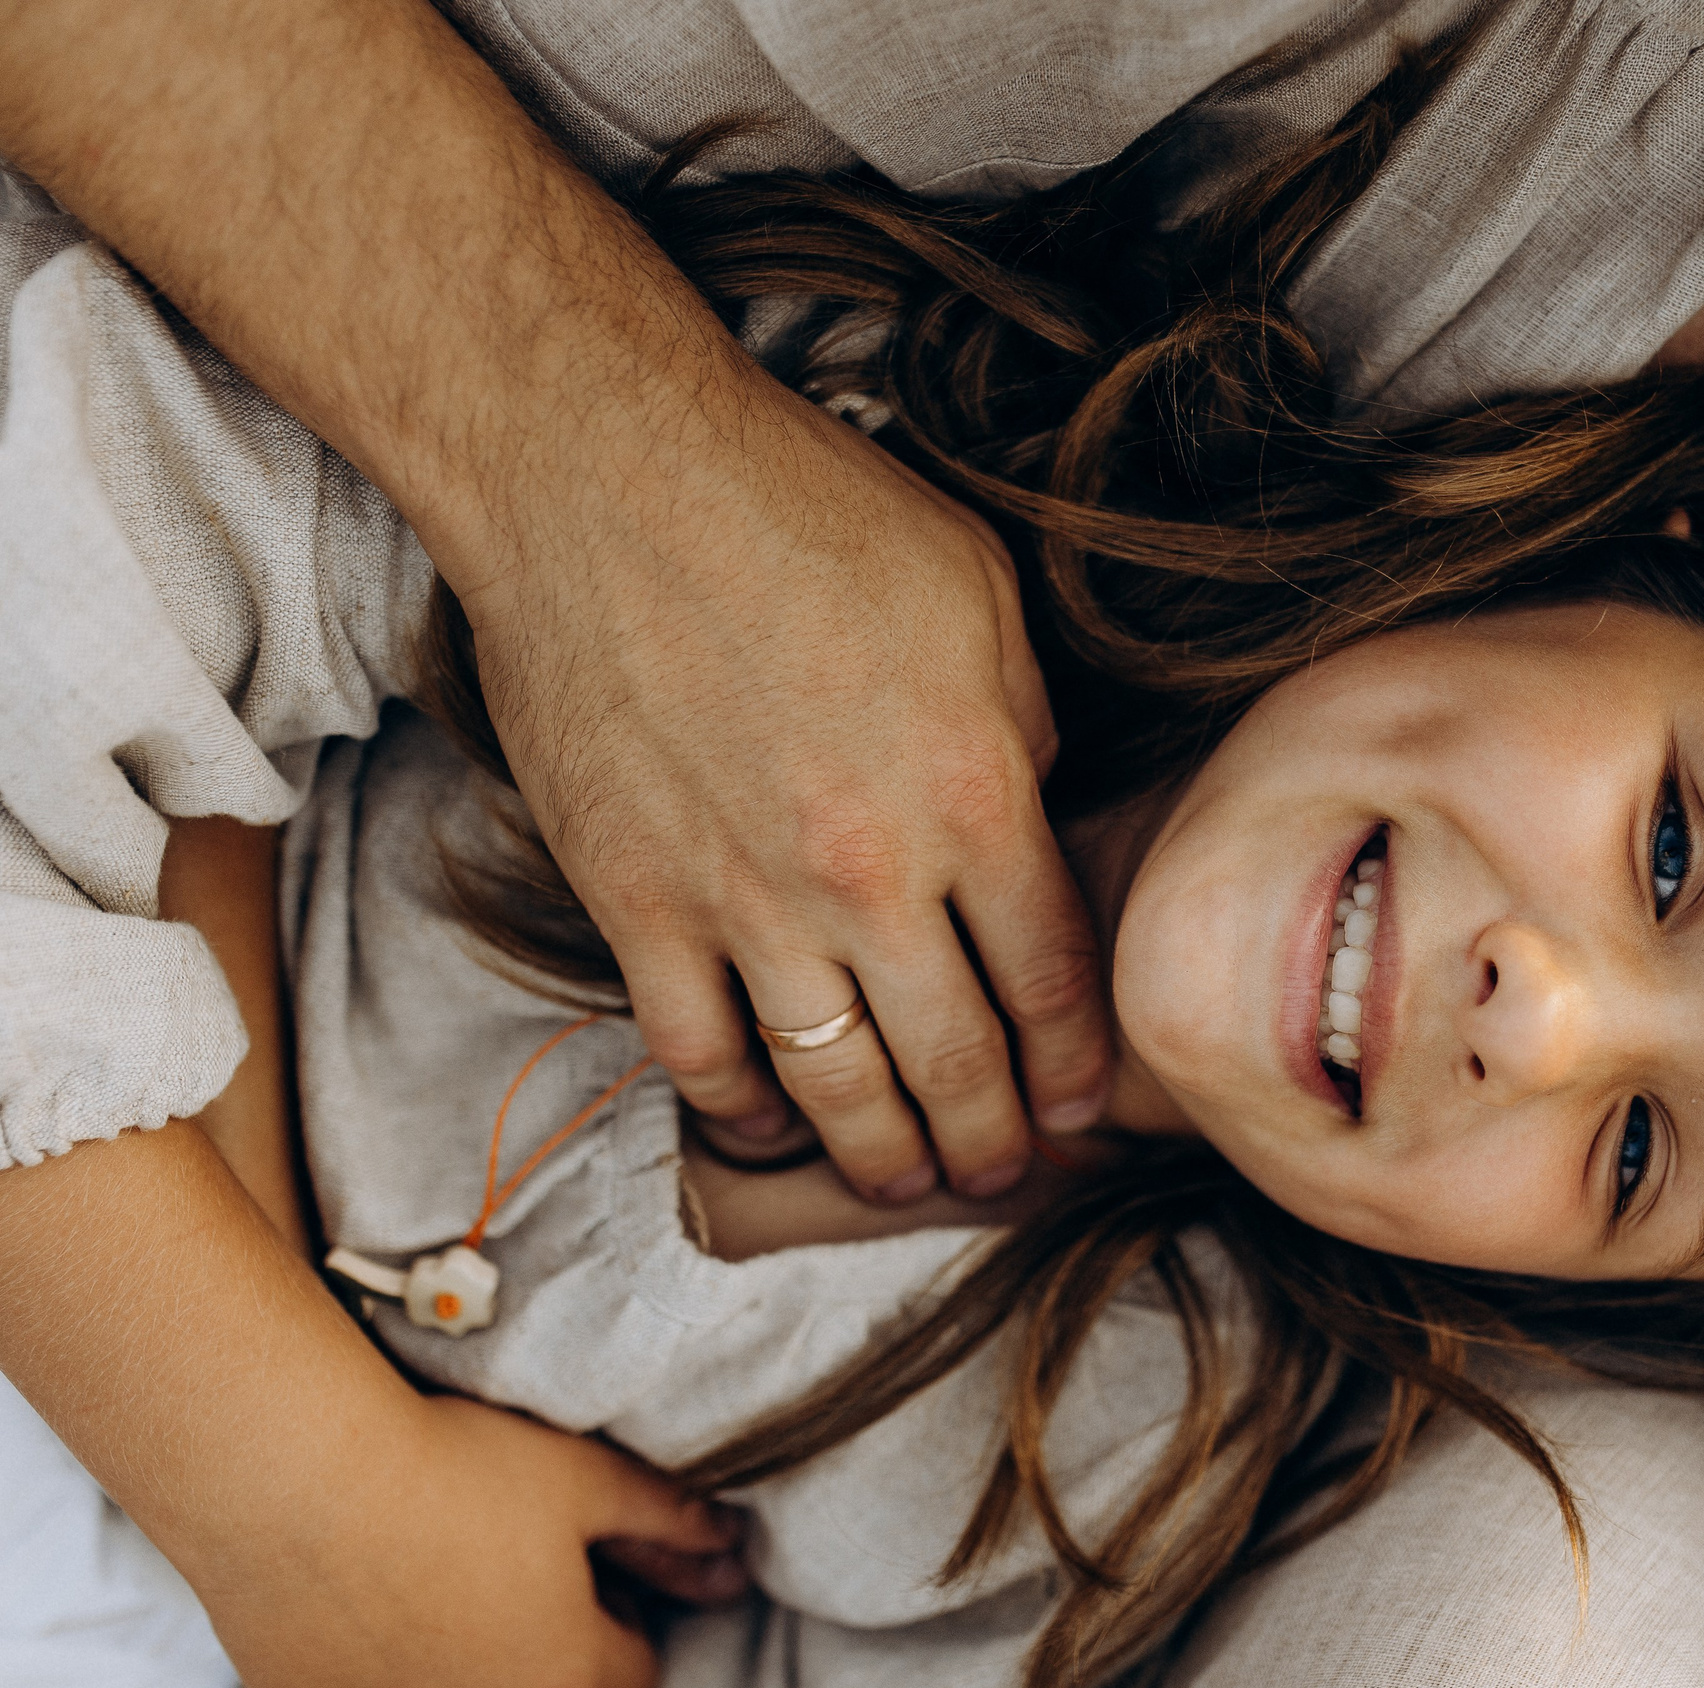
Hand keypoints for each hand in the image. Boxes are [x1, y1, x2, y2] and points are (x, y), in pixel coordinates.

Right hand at [207, 1397, 744, 1687]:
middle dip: (565, 1664)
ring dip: (481, 1675)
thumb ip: (666, 1520)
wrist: (293, 1479)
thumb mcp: (584, 1477)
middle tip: (532, 1587)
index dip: (625, 1620)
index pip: (636, 1676)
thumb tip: (731, 1551)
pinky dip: (399, 1679)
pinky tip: (383, 1608)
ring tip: (457, 1594)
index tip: (595, 1574)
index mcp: (568, 1677)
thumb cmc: (450, 1469)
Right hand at [449, 375, 1110, 1203]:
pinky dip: (743, 1114)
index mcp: (974, 792)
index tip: (1085, 1107)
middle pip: (956, 1060)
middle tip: (1008, 1172)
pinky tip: (773, 1130)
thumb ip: (1024, 723)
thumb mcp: (978, 594)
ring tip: (909, 1183)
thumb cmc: (805, 510)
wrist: (602, 474)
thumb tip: (1036, 810)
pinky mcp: (635, 903)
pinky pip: (699, 1055)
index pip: (1053, 979)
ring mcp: (745, 901)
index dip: (1075, 1064)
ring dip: (883, 1159)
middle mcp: (869, 873)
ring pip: (835, 1087)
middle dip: (994, 1140)